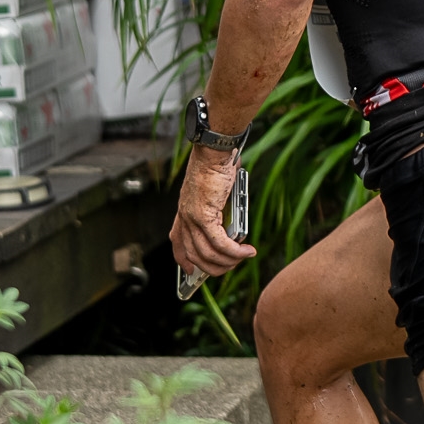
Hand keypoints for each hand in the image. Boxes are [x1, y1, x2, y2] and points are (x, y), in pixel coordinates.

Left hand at [170, 148, 255, 279]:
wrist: (214, 151)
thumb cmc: (216, 165)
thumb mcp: (215, 193)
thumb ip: (220, 210)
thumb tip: (235, 228)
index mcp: (183, 211)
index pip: (177, 242)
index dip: (184, 261)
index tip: (191, 272)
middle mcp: (184, 217)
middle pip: (194, 255)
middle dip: (214, 267)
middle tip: (232, 265)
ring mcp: (192, 217)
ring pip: (208, 253)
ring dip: (229, 261)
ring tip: (244, 257)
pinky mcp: (204, 215)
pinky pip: (220, 243)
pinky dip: (234, 251)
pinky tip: (246, 250)